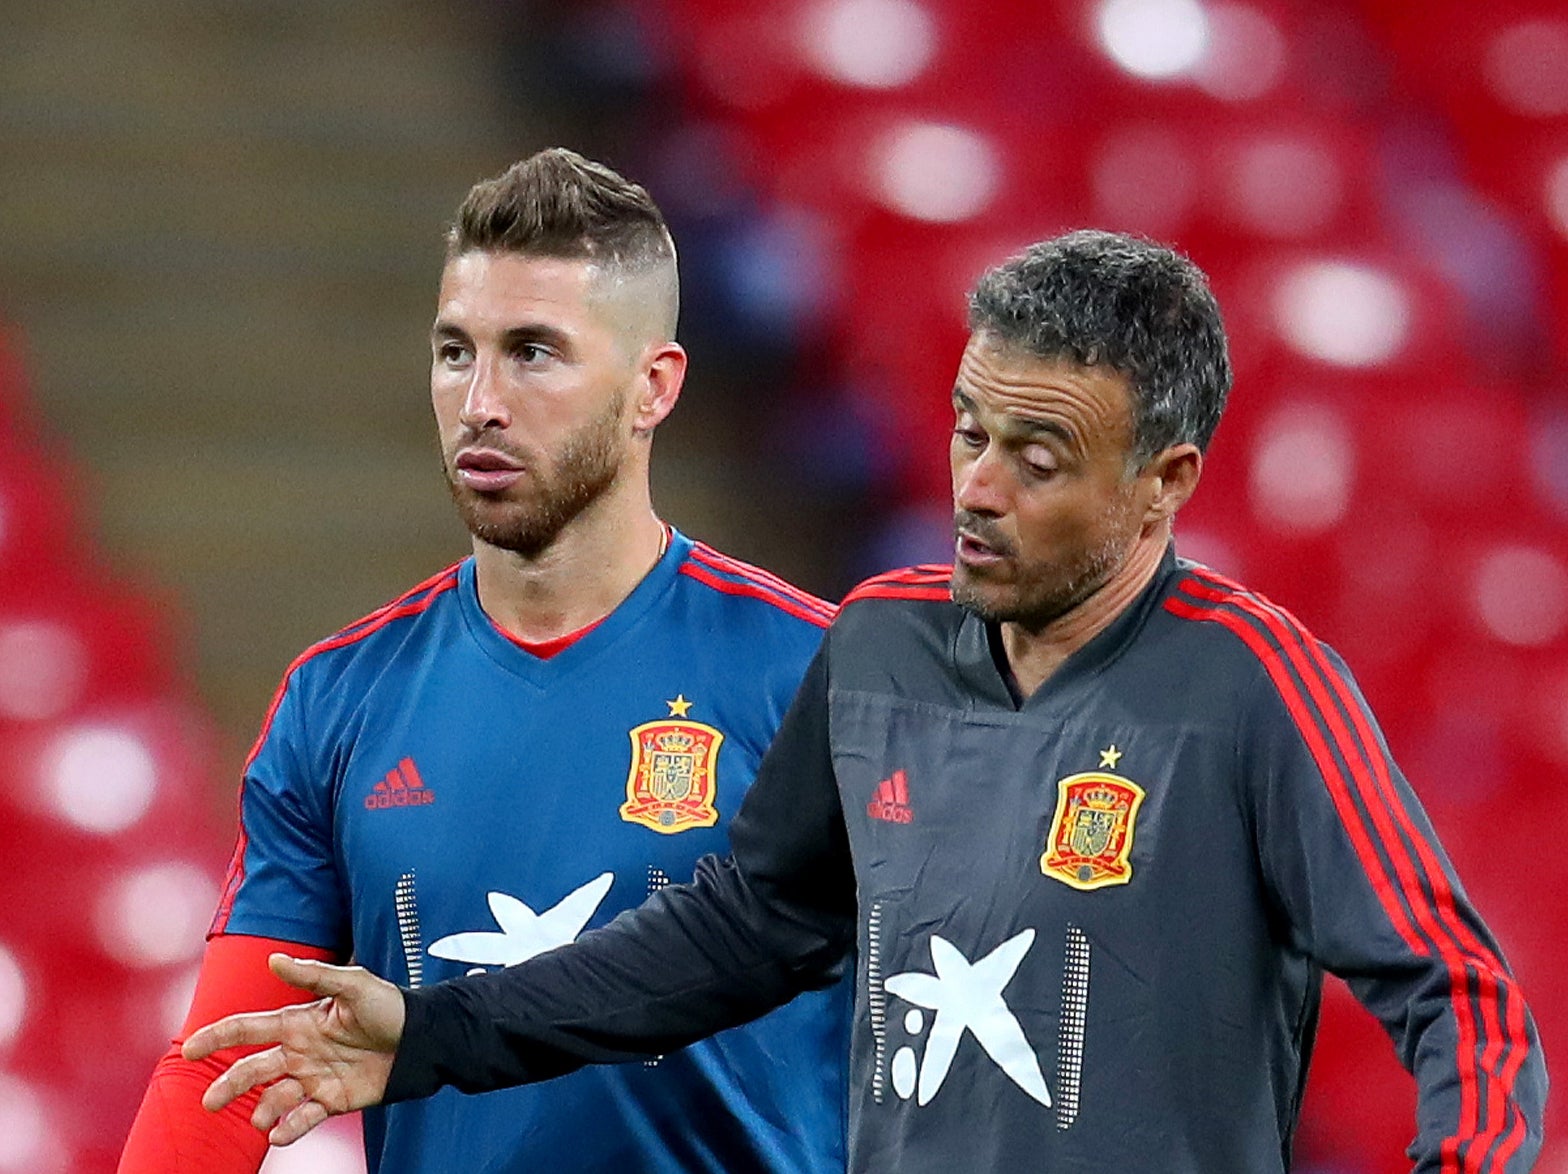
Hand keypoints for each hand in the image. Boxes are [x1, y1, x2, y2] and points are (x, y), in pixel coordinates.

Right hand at [182, 953, 405, 1145]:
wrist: (420, 1038)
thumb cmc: (388, 1005)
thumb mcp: (353, 983)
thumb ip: (313, 975)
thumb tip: (273, 960)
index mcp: (298, 1022)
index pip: (248, 1028)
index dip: (218, 1037)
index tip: (190, 1050)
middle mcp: (299, 1051)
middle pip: (253, 1070)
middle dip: (230, 1086)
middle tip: (210, 1102)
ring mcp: (313, 1077)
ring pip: (274, 1098)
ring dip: (263, 1111)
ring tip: (260, 1120)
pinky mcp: (332, 1100)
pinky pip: (304, 1119)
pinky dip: (290, 1129)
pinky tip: (279, 1136)